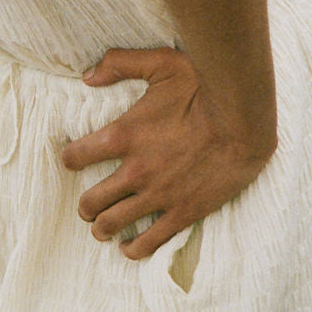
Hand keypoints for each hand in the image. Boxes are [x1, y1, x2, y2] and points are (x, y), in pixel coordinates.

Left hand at [61, 46, 276, 259]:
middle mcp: (134, 170)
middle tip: (87, 208)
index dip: (69, 159)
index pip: (76, 156)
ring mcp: (157, 195)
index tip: (72, 161)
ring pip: (113, 224)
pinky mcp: (182, 212)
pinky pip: (150, 240)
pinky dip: (134, 248)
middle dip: (85, 206)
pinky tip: (129, 248)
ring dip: (102, 228)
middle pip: (91, 200)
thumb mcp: (160, 64)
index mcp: (122, 135)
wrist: (243, 123)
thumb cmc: (202, 89)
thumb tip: (88, 75)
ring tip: (101, 229)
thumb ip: (120, 63)